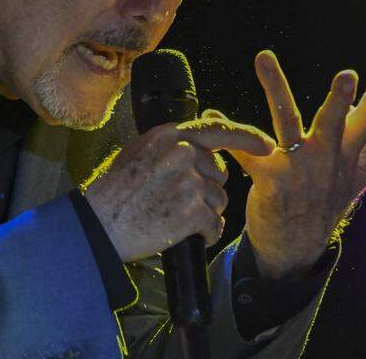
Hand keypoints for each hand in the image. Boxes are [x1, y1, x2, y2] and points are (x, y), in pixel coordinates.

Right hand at [82, 121, 273, 262]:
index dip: (247, 138)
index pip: (219, 131)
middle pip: (219, 174)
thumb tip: (197, 143)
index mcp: (170, 135)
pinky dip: (204, 235)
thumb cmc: (114, 192)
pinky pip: (214, 225)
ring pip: (218, 201)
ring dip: (203, 214)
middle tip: (178, 202)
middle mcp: (183, 153)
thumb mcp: (138, 152)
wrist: (98, 224)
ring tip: (173, 218)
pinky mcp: (192, 211)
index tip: (268, 146)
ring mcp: (189, 182)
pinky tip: (184, 235)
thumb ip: (170, 144)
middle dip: (207, 190)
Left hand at [207, 51, 365, 279]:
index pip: (365, 124)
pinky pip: (244, 151)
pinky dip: (226, 132)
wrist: (294, 252)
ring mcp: (296, 171)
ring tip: (265, 57)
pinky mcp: (267, 180)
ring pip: (285, 122)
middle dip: (340, 100)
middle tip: (346, 75)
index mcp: (344, 158)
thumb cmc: (322, 211)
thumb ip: (363, 156)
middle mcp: (323, 161)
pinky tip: (210, 114)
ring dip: (275, 87)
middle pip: (332, 123)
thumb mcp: (351, 187)